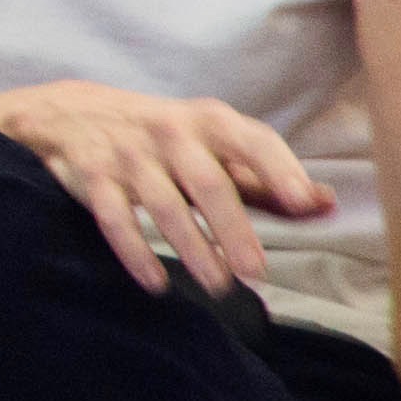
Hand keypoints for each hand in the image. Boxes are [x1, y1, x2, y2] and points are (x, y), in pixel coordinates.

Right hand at [0, 78, 330, 292]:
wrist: (73, 113)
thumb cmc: (165, 138)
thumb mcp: (214, 146)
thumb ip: (267, 179)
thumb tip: (327, 204)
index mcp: (208, 121)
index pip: (251, 141)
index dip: (278, 169)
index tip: (302, 201)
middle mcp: (169, 133)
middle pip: (207, 183)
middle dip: (233, 229)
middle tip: (256, 273)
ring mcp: (128, 155)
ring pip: (164, 206)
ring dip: (193, 249)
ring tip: (219, 287)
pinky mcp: (92, 178)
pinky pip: (114, 220)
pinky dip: (135, 253)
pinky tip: (157, 283)